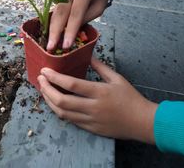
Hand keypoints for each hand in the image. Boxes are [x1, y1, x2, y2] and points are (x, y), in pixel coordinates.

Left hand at [38, 57, 157, 143]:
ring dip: (49, 101)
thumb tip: (88, 55)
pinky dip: (60, 111)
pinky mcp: (90, 129)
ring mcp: (90, 120)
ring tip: (44, 90)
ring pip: (62, 113)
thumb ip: (100, 67)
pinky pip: (70, 120)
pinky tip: (55, 102)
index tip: (44, 70)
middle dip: (47, 90)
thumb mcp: (117, 78)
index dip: (55, 77)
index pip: (71, 85)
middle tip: (41, 80)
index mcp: (99, 92)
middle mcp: (92, 107)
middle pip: (62, 101)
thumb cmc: (131, 98)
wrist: (142, 122)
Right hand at [47, 0, 112, 50]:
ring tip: (50, 44)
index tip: (66, 45)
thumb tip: (71, 31)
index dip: (70, 31)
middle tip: (51, 48)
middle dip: (55, 32)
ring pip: (55, 12)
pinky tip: (51, 34)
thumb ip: (86, 18)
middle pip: (60, 13)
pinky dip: (53, 22)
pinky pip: (55, 9)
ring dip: (52, 29)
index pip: (75, 13)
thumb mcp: (100, 6)